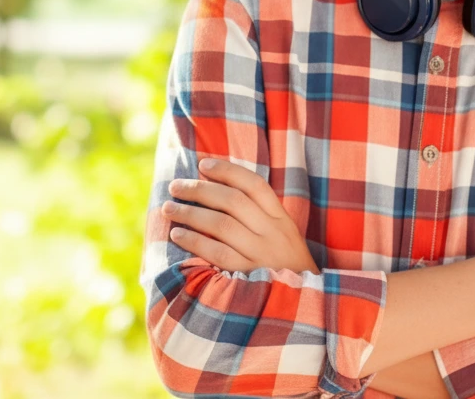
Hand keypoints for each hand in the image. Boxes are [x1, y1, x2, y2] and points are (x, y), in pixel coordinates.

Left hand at [163, 158, 319, 275]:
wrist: (305, 309)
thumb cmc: (286, 269)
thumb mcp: (283, 238)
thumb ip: (259, 218)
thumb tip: (217, 192)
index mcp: (282, 219)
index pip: (254, 185)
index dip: (228, 171)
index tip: (203, 165)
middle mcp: (274, 233)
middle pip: (233, 201)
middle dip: (200, 190)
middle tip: (175, 186)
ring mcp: (263, 255)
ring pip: (222, 224)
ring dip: (190, 213)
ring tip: (169, 208)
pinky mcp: (249, 277)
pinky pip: (218, 254)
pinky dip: (195, 241)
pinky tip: (177, 235)